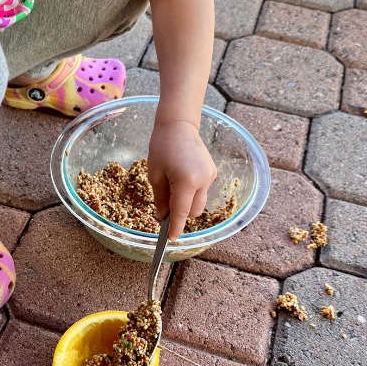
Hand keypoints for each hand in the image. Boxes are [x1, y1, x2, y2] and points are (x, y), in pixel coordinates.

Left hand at [147, 119, 217, 240]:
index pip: (181, 213)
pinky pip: (202, 191)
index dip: (175, 228)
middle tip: (164, 205)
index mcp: (186, 182)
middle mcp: (202, 181)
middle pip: (193, 212)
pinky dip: (192, 193)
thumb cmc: (162, 147)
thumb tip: (163, 216)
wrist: (179, 126)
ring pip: (199, 203)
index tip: (171, 240)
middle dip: (180, 215)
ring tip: (172, 188)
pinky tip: (181, 178)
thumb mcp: (155, 175)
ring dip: (186, 204)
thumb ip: (160, 199)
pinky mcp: (212, 173)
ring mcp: (210, 177)